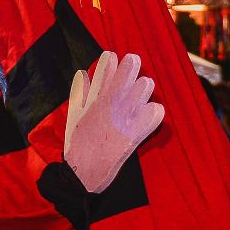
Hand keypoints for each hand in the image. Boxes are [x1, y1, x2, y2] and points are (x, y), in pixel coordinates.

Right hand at [64, 52, 163, 192]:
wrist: (85, 170)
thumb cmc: (78, 143)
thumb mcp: (73, 114)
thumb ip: (79, 91)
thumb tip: (83, 73)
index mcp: (97, 95)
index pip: (108, 62)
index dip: (111, 59)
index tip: (112, 61)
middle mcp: (113, 100)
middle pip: (132, 66)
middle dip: (131, 66)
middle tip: (130, 73)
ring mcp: (128, 114)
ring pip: (146, 84)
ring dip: (142, 89)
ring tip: (137, 98)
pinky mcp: (139, 130)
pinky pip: (156, 110)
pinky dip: (153, 112)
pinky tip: (145, 116)